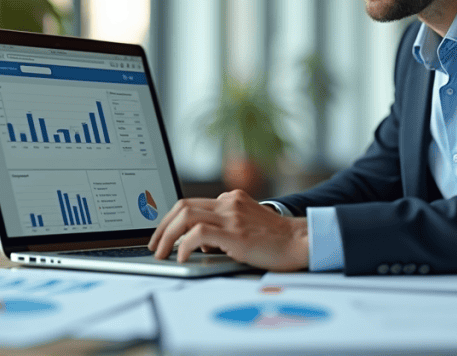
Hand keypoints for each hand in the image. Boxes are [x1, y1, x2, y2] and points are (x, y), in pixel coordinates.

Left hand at [147, 190, 308, 271]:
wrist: (301, 242)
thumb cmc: (276, 240)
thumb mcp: (247, 224)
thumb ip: (225, 226)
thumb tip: (200, 243)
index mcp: (231, 199)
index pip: (190, 203)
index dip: (170, 220)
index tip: (162, 235)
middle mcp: (229, 203)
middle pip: (182, 206)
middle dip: (162, 227)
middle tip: (155, 246)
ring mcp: (232, 217)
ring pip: (186, 216)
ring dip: (167, 236)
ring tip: (163, 254)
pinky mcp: (236, 234)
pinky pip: (198, 234)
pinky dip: (184, 245)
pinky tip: (183, 257)